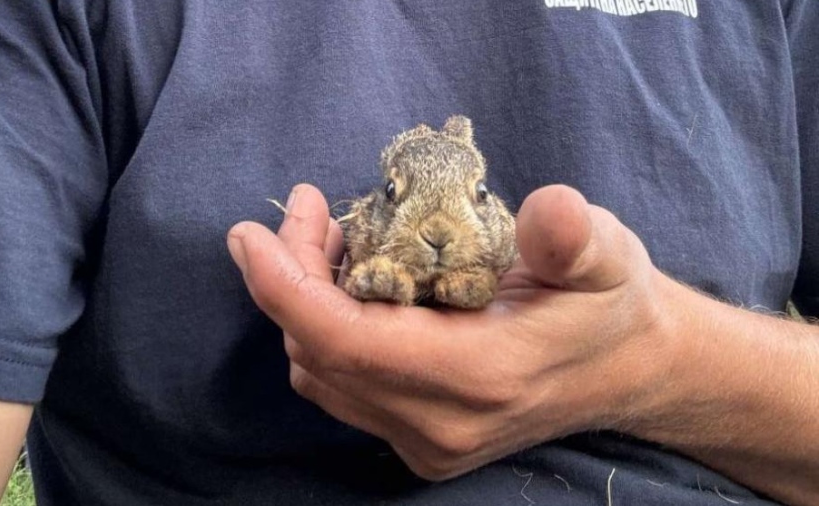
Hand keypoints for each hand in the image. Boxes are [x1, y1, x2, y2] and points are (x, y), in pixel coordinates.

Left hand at [227, 183, 675, 479]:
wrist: (630, 371)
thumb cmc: (610, 304)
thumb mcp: (607, 254)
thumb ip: (575, 236)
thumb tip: (549, 211)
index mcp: (478, 377)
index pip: (344, 342)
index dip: (284, 286)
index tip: (250, 232)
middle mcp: (439, 425)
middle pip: (318, 354)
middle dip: (290, 279)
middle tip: (310, 213)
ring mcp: (426, 444)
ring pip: (321, 376)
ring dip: (306, 305)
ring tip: (333, 241)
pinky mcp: (420, 444)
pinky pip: (342, 389)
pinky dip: (327, 333)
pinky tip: (354, 284)